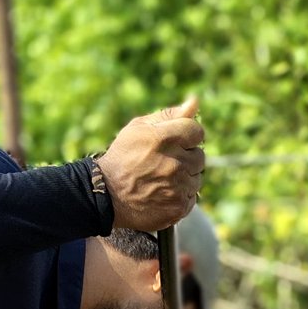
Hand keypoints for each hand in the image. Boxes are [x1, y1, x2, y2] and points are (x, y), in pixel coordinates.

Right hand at [96, 98, 204, 231]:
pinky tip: (163, 193)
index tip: (177, 142)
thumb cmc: (124, 156)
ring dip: (185, 177)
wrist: (108, 195)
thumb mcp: (140, 128)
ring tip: (162, 179)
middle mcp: (174, 163)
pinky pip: (192, 198)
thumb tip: (195, 102)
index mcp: (164, 139)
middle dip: (186, 157)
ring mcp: (178, 187)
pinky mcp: (179, 207)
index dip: (188, 136)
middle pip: (199, 156)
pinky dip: (181, 196)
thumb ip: (169, 115)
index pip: (197, 131)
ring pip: (197, 178)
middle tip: (164, 162)